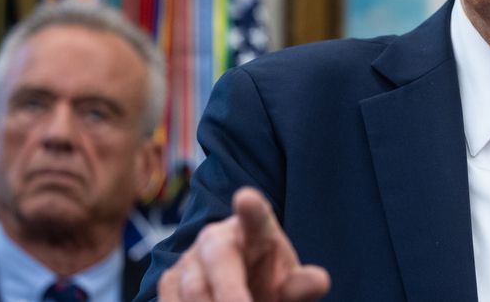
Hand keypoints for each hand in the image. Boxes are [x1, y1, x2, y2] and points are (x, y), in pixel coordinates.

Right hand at [157, 187, 330, 301]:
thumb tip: (320, 281)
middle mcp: (217, 238)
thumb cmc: (266, 281)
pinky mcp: (169, 281)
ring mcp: (190, 258)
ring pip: (192, 289)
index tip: (246, 198)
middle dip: (230, 294)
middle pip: (217, 261)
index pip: (255, 216)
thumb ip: (300, 285)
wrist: (235, 292)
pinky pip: (171, 301)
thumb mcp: (287, 285)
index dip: (251, 208)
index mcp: (255, 230)